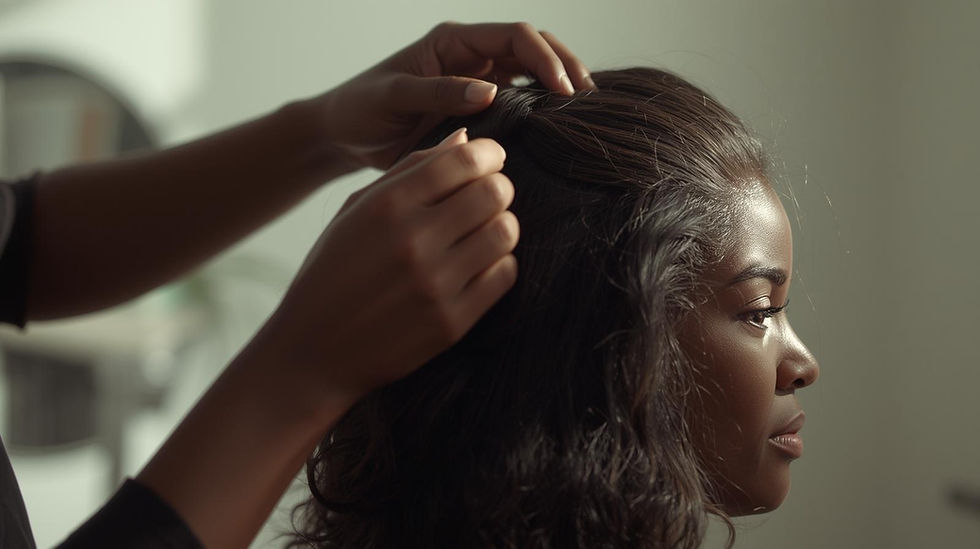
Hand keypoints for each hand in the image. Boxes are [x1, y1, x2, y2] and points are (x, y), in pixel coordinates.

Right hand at [257, 128, 517, 418]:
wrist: (313, 353)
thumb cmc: (333, 273)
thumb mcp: (355, 213)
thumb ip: (409, 172)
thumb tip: (464, 138)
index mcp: (386, 206)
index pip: (462, 160)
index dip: (488, 153)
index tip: (491, 159)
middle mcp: (413, 241)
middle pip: (494, 192)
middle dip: (500, 187)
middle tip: (491, 194)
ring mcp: (435, 284)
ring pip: (506, 232)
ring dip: (503, 224)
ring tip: (486, 229)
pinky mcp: (452, 322)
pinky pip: (504, 275)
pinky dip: (499, 263)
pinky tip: (480, 264)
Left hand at [316, 21, 592, 169]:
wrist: (346, 136)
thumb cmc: (362, 109)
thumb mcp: (394, 97)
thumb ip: (438, 93)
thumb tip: (490, 92)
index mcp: (453, 42)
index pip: (514, 36)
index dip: (543, 57)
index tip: (561, 90)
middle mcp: (472, 57)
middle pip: (535, 48)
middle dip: (565, 66)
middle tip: (587, 99)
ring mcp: (479, 82)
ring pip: (533, 74)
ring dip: (560, 87)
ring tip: (584, 113)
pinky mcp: (480, 110)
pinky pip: (521, 103)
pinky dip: (543, 111)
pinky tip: (558, 130)